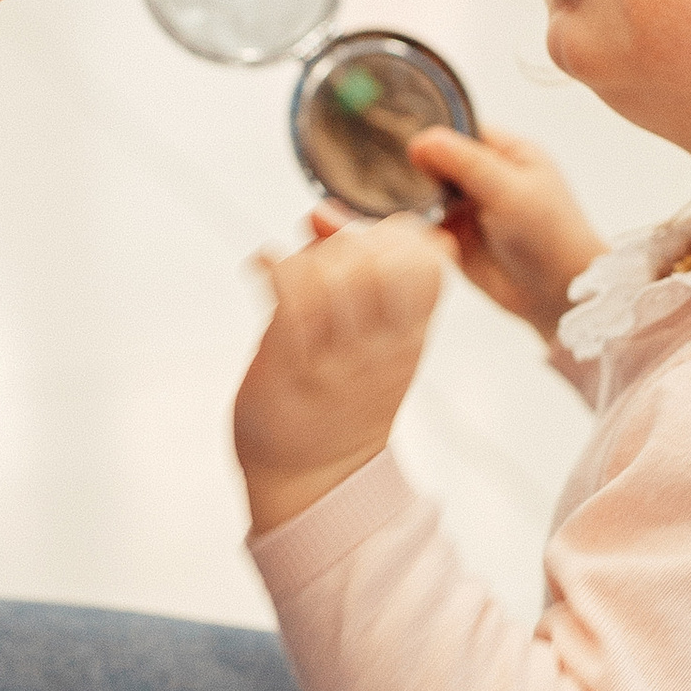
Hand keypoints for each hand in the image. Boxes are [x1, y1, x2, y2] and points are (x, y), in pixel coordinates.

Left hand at [235, 213, 450, 535]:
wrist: (313, 478)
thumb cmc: (339, 397)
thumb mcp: (371, 338)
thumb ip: (352, 272)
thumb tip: (323, 212)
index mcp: (408, 337)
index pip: (431, 265)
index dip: (399, 234)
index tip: (369, 241)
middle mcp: (379, 346)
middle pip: (383, 261)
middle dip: (351, 240)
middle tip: (324, 257)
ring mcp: (336, 357)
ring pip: (337, 274)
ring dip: (309, 256)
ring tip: (292, 271)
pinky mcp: (289, 365)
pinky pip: (288, 296)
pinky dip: (271, 266)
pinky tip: (260, 267)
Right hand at [405, 126, 604, 344]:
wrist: (556, 295)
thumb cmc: (550, 237)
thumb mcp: (510, 191)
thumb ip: (466, 164)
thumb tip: (423, 140)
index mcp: (508, 153)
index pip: (462, 129)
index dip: (434, 132)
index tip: (402, 136)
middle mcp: (486, 176)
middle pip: (440, 158)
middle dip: (417, 164)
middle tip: (386, 168)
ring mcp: (469, 206)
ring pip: (428, 190)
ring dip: (411, 193)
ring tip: (386, 194)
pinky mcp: (456, 236)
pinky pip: (426, 221)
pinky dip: (412, 222)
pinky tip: (394, 221)